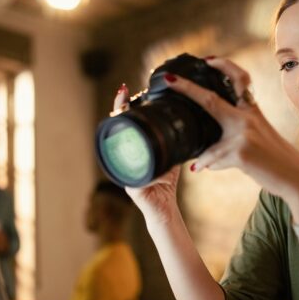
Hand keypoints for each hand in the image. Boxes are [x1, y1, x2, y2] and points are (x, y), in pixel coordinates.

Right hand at [112, 85, 180, 224]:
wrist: (164, 209)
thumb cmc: (165, 184)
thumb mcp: (170, 158)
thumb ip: (171, 142)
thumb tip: (181, 120)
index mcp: (133, 151)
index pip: (126, 126)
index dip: (123, 107)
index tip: (125, 89)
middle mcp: (123, 159)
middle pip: (117, 131)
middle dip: (118, 111)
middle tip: (122, 94)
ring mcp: (124, 171)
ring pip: (120, 147)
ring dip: (123, 129)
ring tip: (123, 111)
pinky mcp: (130, 185)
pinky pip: (134, 171)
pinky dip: (142, 161)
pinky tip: (139, 147)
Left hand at [166, 57, 298, 198]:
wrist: (295, 178)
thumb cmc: (274, 159)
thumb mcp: (258, 136)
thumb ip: (235, 132)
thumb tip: (205, 149)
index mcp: (251, 110)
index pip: (239, 79)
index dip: (222, 65)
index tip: (206, 59)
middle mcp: (247, 117)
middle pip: (210, 100)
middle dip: (187, 88)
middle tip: (170, 80)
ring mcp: (244, 134)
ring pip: (209, 146)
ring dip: (205, 158)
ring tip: (200, 165)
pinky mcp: (241, 152)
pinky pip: (212, 160)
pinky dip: (207, 166)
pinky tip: (204, 170)